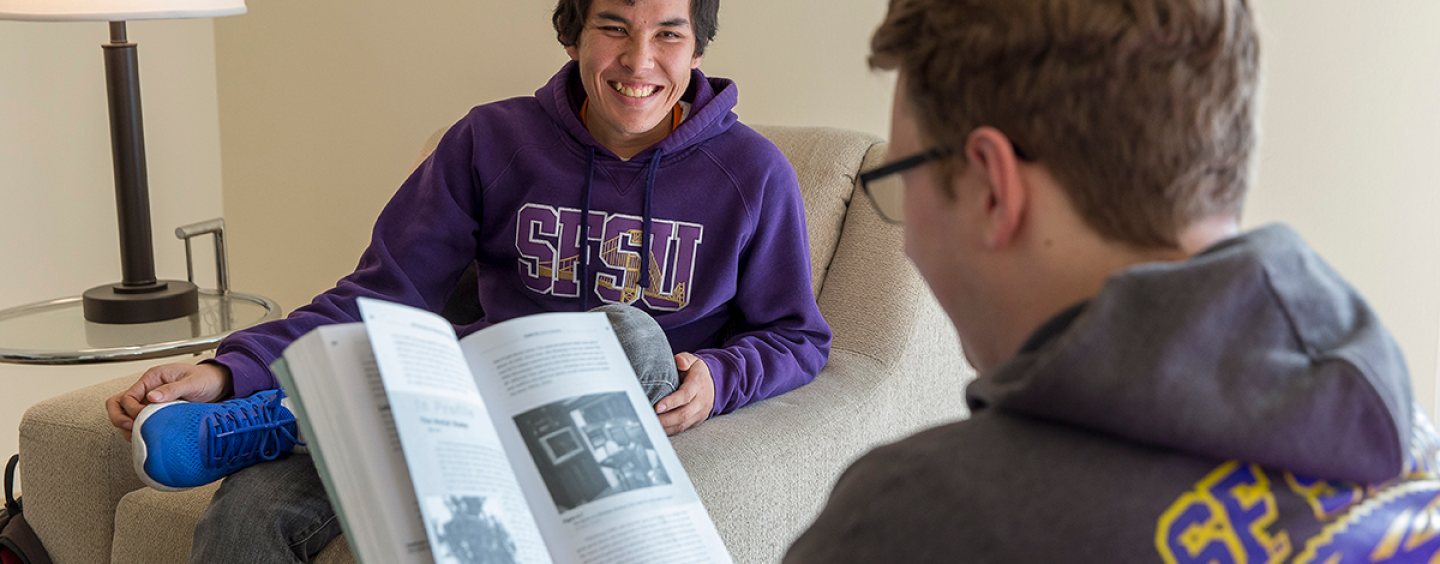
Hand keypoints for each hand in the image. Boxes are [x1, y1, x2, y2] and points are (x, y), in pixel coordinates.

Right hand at [105, 362, 232, 440]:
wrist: (219, 383)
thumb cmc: (206, 378)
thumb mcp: (192, 382)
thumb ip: (172, 389)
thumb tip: (151, 397)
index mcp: (152, 378)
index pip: (128, 396)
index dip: (131, 410)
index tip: (142, 419)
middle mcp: (148, 389)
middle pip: (118, 404)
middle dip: (119, 418)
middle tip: (130, 429)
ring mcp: (151, 401)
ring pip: (125, 414)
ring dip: (127, 426)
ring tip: (138, 436)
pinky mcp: (157, 411)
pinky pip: (139, 421)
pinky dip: (138, 430)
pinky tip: (146, 436)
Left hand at [655, 352, 714, 435]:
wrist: (713, 383)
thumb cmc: (697, 371)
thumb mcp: (692, 360)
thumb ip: (684, 359)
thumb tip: (680, 362)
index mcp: (698, 384)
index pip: (685, 395)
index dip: (671, 402)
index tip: (657, 407)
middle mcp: (701, 401)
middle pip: (683, 414)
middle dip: (665, 419)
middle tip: (649, 419)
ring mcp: (700, 413)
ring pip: (683, 424)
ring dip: (666, 427)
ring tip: (650, 425)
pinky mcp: (697, 421)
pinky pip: (683, 429)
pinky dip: (670, 430)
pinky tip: (658, 429)